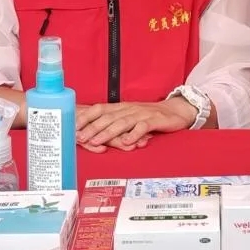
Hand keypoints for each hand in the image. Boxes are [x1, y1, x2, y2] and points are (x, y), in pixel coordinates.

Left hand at [76, 99, 196, 149]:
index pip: (99, 109)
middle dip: (92, 128)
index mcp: (120, 107)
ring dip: (108, 132)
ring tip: (97, 141)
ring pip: (122, 122)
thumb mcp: (130, 116)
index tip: (72, 126)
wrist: (176, 111)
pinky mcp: (154, 120)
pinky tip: (127, 142)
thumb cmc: (150, 116)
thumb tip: (91, 131)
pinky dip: (134, 134)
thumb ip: (114, 122)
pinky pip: (143, 127)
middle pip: (107, 117)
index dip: (85, 117)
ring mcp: (141, 114)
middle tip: (80, 138)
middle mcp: (128, 109)